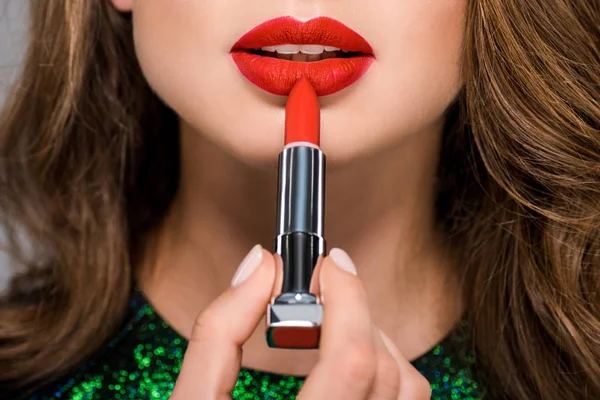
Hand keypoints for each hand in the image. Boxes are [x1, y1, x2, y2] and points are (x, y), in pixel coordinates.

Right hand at [170, 245, 431, 398]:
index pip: (351, 360)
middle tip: (324, 290)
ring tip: (334, 324)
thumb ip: (218, 331)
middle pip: (384, 370)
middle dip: (357, 311)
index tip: (330, 264)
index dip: (348, 297)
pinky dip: (386, 372)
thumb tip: (260, 267)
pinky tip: (349, 363)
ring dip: (376, 339)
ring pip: (407, 391)